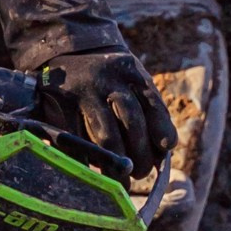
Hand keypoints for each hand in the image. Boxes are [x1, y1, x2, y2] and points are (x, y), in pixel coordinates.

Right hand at [33, 39, 173, 181]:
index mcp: (131, 72)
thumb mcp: (128, 78)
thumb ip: (145, 108)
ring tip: (123, 181)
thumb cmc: (107, 75)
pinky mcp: (63, 102)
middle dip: (141, 152)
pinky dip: (88, 159)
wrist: (65, 48)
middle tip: (142, 172)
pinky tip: (95, 171)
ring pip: (106, 133)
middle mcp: (109, 79)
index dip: (161, 128)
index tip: (167, 147)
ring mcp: (84, 91)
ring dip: (117, 163)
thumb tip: (161, 151)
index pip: (152, 103)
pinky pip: (78, 137)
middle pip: (131, 120)